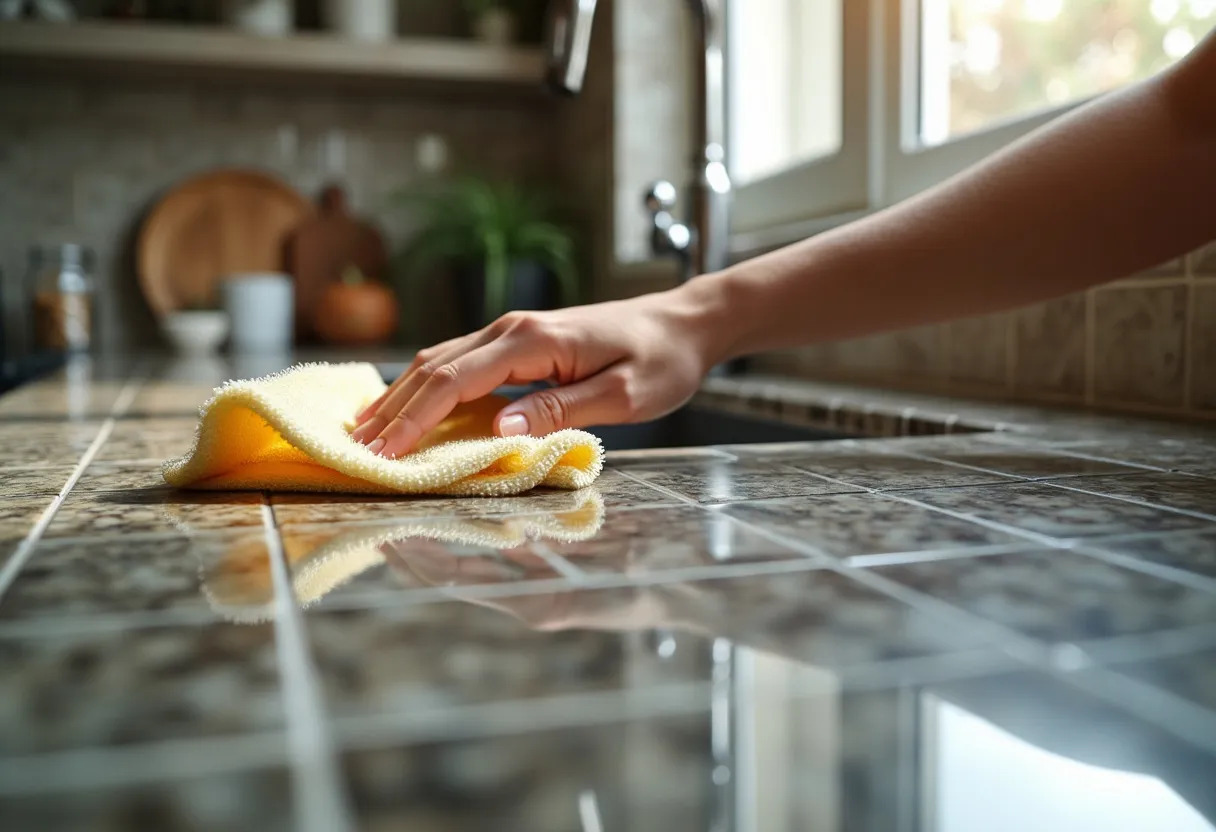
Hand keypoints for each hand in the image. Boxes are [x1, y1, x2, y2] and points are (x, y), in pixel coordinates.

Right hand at [351, 283, 730, 457]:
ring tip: (368, 431)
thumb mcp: (624, 395)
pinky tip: (410, 405)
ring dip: (402, 396)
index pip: (455, 382)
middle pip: (434, 368)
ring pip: (440, 361)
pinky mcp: (520, 342)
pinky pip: (459, 363)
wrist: (684, 324)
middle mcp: (513, 329)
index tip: (384, 454)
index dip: (415, 420)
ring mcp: (513, 332)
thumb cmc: (662, 362)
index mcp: (534, 341)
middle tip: (356, 449)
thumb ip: (561, 411)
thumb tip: (499, 430)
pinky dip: (427, 386)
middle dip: (393, 410)